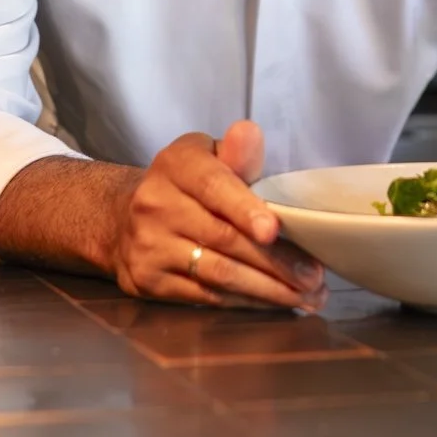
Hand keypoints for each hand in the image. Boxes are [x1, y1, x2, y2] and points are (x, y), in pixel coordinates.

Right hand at [111, 119, 325, 310]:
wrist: (123, 215)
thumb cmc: (185, 182)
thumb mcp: (208, 155)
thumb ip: (236, 152)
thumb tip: (249, 133)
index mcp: (176, 164)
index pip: (213, 186)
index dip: (245, 209)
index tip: (274, 231)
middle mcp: (155, 203)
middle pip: (222, 237)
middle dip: (274, 261)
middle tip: (313, 276)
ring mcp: (148, 245)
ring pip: (217, 273)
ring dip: (267, 290)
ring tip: (305, 296)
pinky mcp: (147, 280)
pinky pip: (205, 296)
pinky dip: (244, 302)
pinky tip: (273, 304)